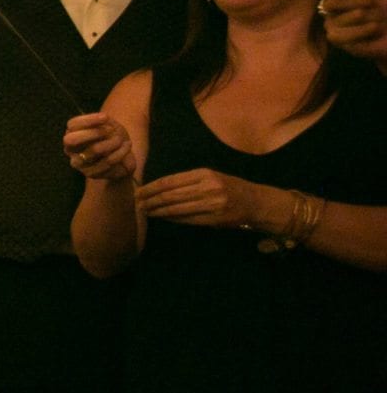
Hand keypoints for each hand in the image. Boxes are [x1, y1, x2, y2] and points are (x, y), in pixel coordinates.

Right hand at [63, 112, 135, 180]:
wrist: (122, 158)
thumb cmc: (112, 137)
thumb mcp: (109, 124)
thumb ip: (103, 121)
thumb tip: (104, 120)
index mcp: (71, 134)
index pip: (72, 125)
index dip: (88, 120)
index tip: (106, 117)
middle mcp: (70, 149)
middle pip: (71, 140)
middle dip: (93, 133)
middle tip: (110, 130)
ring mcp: (78, 163)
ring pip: (94, 149)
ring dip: (113, 142)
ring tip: (122, 139)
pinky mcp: (90, 173)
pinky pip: (108, 161)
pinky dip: (121, 152)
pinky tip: (126, 147)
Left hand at [137, 168, 278, 230]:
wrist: (256, 202)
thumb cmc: (229, 187)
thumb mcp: (211, 177)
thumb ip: (188, 182)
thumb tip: (158, 189)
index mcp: (204, 174)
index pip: (170, 181)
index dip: (152, 187)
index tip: (139, 191)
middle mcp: (208, 187)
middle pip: (170, 195)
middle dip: (150, 200)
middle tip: (136, 203)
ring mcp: (212, 204)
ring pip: (176, 208)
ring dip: (158, 211)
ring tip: (145, 211)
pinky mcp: (214, 219)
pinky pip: (187, 219)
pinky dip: (172, 218)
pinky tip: (162, 217)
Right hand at [320, 0, 386, 63]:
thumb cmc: (383, 4)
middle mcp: (330, 11)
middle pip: (333, 2)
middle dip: (359, 0)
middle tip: (374, 1)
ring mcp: (332, 26)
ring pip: (347, 17)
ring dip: (373, 15)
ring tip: (380, 17)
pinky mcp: (338, 40)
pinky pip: (347, 34)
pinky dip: (366, 30)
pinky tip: (375, 27)